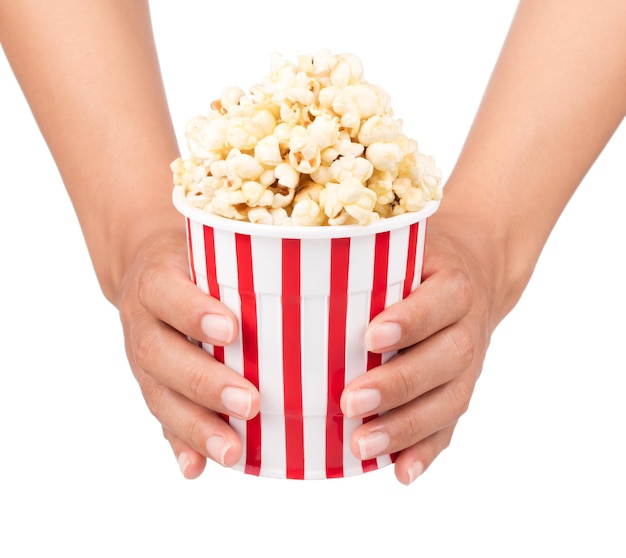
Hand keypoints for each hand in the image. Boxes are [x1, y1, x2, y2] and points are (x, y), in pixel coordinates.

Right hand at [116, 228, 259, 477]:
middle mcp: (142, 320)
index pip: (166, 292)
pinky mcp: (150, 384)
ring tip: (232, 451)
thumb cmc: (196, 259)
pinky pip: (159, 417)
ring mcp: (141, 357)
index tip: (232, 331)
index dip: (192, 312)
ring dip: (194, 426)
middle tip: (250, 403)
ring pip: (158, 394)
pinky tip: (195, 468)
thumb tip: (319, 263)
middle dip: (204, 383)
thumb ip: (244, 256)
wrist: (147, 270)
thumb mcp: (209, 245)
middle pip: (159, 354)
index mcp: (157, 279)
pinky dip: (177, 444)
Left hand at [341, 215, 494, 484]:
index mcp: (454, 284)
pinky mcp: (460, 389)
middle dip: (399, 384)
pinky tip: (400, 472)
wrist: (475, 274)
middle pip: (446, 359)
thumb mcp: (404, 243)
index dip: (411, 321)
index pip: (440, 301)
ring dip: (407, 427)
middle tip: (349, 402)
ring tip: (362, 445)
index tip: (370, 337)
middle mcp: (468, 326)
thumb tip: (286, 264)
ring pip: (449, 400)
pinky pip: (451, 426)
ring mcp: (470, 365)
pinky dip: (427, 451)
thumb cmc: (420, 261)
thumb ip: (366, 254)